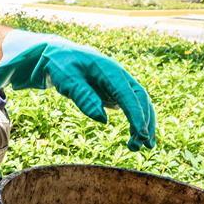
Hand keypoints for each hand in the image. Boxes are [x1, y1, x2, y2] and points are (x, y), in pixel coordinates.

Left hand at [0, 31, 155, 150]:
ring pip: (138, 104)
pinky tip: (134, 139)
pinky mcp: (114, 93)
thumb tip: (102, 119)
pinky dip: (135, 122)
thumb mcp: (66, 80)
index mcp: (109, 70)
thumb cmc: (61, 66)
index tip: (141, 134)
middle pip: (140, 99)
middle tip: (144, 145)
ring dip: (143, 124)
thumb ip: (83, 97)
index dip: (136, 114)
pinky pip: (130, 108)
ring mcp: (118, 85)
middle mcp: (119, 76)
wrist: (57, 57)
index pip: (128, 94)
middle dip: (145, 121)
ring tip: (138, 147)